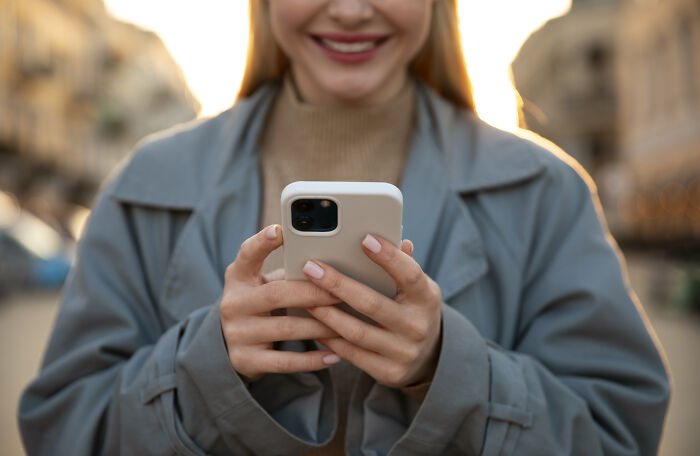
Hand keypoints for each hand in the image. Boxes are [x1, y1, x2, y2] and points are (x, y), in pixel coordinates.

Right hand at [220, 225, 342, 381]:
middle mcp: (233, 303)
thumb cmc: (260, 304)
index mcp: (238, 277)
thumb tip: (335, 265)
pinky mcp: (245, 360)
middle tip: (342, 293)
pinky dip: (312, 359)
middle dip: (314, 293)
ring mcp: (237, 333)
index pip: (247, 254)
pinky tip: (334, 355)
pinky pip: (285, 361)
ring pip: (287, 328)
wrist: (229, 346)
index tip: (280, 229)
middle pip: (278, 294)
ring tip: (348, 324)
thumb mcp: (261, 283)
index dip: (262, 242)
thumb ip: (286, 273)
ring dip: (321, 326)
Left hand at [303, 235, 442, 387]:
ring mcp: (404, 352)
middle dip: (338, 284)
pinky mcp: (389, 372)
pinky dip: (330, 338)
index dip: (388, 257)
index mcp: (427, 298)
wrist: (428, 356)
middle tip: (312, 268)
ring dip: (327, 314)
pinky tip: (314, 322)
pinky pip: (352, 354)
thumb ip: (402, 265)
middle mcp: (418, 326)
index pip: (410, 274)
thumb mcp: (416, 288)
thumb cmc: (412, 309)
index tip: (365, 239)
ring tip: (305, 296)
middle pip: (372, 303)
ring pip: (357, 331)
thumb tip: (395, 237)